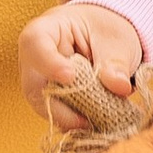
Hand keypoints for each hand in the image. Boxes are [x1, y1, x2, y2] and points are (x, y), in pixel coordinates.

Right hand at [18, 0, 146, 112]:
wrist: (105, 37)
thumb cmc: (104, 29)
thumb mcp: (116, 39)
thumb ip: (116, 62)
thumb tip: (120, 87)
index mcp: (46, 30)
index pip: (35, 44)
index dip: (49, 64)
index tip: (70, 77)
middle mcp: (35, 58)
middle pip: (33, 85)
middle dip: (58, 106)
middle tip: (84, 119)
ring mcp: (40, 81)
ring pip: (42, 105)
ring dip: (68, 117)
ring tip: (93, 123)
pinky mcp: (50, 99)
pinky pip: (55, 114)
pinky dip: (73, 122)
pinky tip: (91, 124)